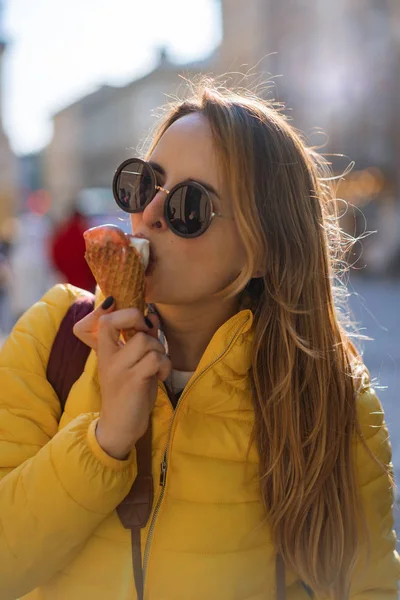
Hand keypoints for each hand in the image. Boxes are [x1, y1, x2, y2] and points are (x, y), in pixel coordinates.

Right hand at [73, 298, 170, 458]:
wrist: (118, 428)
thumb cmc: (128, 394)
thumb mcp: (132, 364)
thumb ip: (140, 341)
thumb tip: (152, 317)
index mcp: (105, 352)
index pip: (106, 319)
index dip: (123, 311)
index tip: (140, 321)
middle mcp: (108, 357)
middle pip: (130, 322)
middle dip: (150, 331)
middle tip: (153, 349)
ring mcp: (119, 369)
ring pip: (145, 341)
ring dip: (160, 351)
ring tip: (158, 367)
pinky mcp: (132, 381)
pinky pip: (155, 359)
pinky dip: (164, 365)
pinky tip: (161, 376)